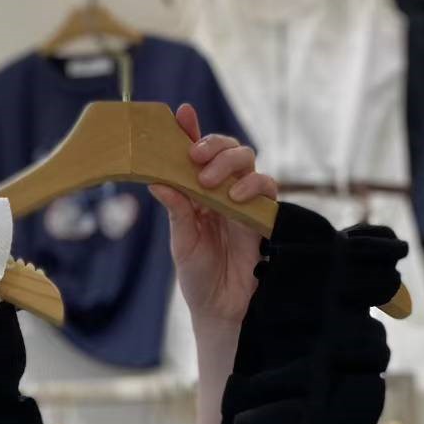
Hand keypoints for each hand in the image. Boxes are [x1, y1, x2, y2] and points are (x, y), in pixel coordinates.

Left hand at [149, 104, 277, 328]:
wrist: (222, 309)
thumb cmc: (198, 276)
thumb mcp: (182, 242)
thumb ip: (176, 211)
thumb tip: (156, 180)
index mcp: (198, 194)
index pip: (196, 155)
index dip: (191, 131)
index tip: (183, 113)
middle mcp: (223, 191)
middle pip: (227, 149)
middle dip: (212, 145)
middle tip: (196, 157)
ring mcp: (245, 201)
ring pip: (247, 161)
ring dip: (229, 163)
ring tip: (210, 182)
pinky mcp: (264, 215)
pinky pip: (266, 188)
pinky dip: (252, 185)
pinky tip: (234, 197)